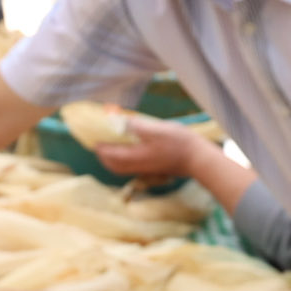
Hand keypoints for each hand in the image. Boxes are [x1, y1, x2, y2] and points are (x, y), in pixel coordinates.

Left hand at [94, 115, 214, 185]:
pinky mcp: (152, 169)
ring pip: (121, 167)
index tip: (91, 135)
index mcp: (135, 157)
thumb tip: (117, 121)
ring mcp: (145, 169)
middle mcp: (137, 166)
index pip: (108, 154)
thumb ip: (135, 126)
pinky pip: (130, 167)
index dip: (98, 145)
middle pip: (112, 164)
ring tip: (111, 144)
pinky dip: (123, 159)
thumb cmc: (179, 143)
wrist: (198, 159)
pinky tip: (129, 149)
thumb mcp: (156, 130)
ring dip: (112, 158)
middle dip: (102, 154)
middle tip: (98, 141)